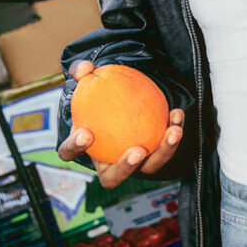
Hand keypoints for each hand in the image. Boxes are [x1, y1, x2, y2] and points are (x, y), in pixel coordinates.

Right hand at [57, 60, 184, 188]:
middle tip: (138, 151)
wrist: (121, 100)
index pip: (69, 153)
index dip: (74, 147)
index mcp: (84, 148)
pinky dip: (174, 130)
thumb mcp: (89, 82)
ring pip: (149, 167)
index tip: (86, 133)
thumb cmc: (100, 95)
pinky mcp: (155, 155)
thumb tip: (85, 68)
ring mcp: (134, 163)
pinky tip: (177, 114)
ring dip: (163, 152)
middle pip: (112, 178)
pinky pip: (166, 147)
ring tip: (172, 131)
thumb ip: (83, 73)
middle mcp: (107, 163)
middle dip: (125, 168)